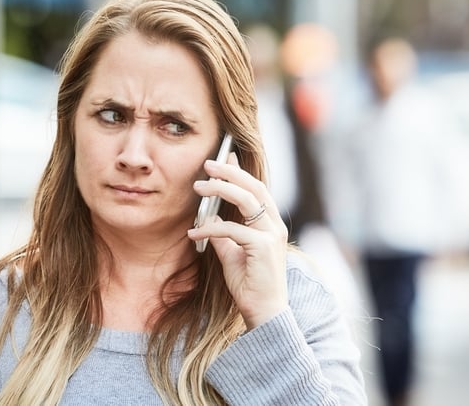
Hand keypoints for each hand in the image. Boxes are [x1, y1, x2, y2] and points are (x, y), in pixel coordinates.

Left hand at [188, 153, 289, 329]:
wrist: (264, 312)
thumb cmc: (249, 285)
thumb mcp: (232, 254)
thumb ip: (224, 236)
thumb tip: (210, 220)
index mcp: (271, 225)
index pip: (257, 189)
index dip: (240, 171)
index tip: (225, 156)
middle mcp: (275, 226)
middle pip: (254, 188)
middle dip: (230, 172)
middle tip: (207, 164)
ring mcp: (272, 236)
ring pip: (247, 201)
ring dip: (221, 190)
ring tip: (199, 187)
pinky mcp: (263, 247)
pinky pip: (232, 229)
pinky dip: (211, 228)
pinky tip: (194, 232)